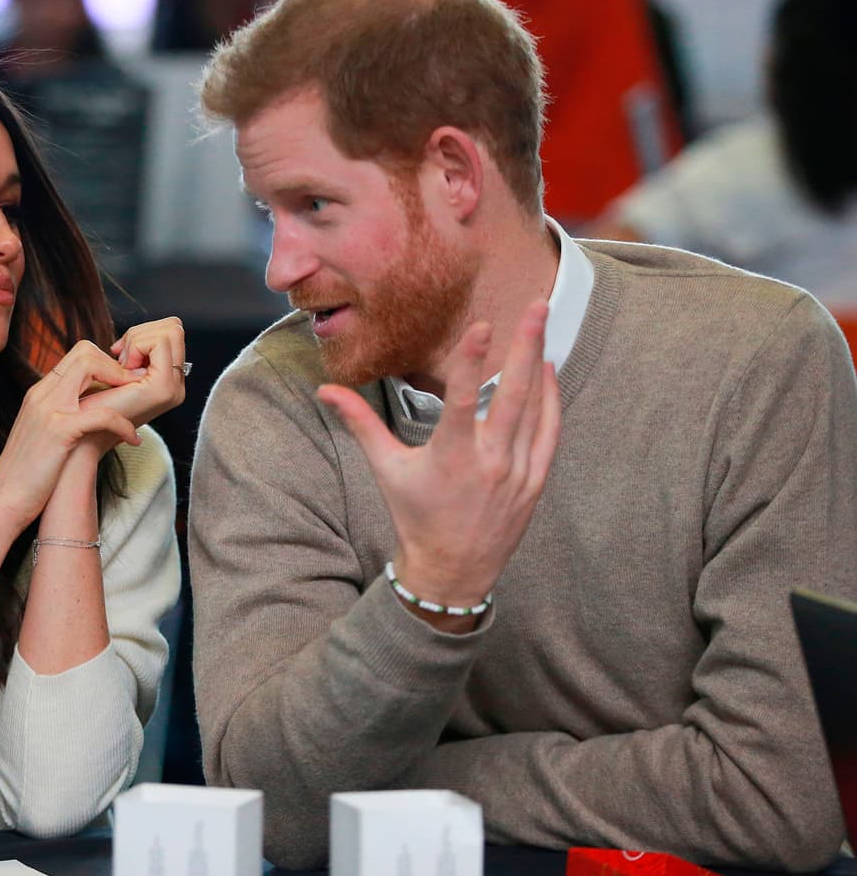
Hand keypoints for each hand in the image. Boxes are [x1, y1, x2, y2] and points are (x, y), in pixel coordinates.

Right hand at [0, 340, 142, 528]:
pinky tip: (133, 440)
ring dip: (121, 382)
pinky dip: (123, 424)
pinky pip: (101, 413)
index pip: (77, 355)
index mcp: (40, 393)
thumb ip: (64, 418)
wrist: (2, 502)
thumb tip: (96, 413)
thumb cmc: (28, 475)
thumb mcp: (45, 436)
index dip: (106, 364)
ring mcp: (49, 409)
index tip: (123, 389)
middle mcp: (42, 393)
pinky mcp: (58, 431)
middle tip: (136, 392)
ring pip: (90, 366)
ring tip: (137, 409)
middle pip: (85, 351)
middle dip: (117, 367)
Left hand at [79, 317, 186, 427]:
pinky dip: (136, 346)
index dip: (141, 334)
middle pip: (175, 327)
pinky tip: (122, 368)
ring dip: (138, 340)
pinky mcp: (164, 387)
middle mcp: (178, 385)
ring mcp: (174, 388)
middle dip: (142, 334)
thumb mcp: (118, 371)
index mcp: (170, 382)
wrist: (83, 434)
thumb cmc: (91, 402)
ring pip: (170, 331)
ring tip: (121, 366)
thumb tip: (142, 332)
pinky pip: (158, 342)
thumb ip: (136, 353)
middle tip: (121, 358)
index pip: (173, 331)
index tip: (119, 355)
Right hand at [317, 300, 560, 618]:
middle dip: (526, 346)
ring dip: (539, 363)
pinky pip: (548, 432)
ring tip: (541, 323)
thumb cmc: (415, 515)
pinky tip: (547, 370)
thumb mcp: (386, 468)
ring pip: (535, 408)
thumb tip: (326, 389)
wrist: (452, 570)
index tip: (482, 325)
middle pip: (513, 395)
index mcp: (449, 457)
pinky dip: (550, 399)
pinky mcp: (534, 481)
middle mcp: (488, 463)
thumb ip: (360, 423)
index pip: (460, 400)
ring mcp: (516, 472)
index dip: (471, 361)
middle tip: (536, 305)